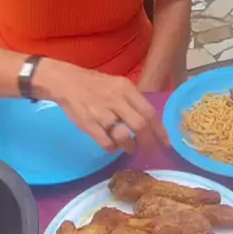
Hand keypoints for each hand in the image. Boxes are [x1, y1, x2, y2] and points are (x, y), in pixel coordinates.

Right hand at [38, 61, 168, 154]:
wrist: (66, 82)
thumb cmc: (95, 84)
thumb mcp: (117, 84)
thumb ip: (132, 100)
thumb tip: (149, 121)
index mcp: (126, 88)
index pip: (149, 112)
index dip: (160, 130)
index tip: (165, 143)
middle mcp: (116, 100)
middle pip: (140, 126)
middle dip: (148, 142)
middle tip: (150, 151)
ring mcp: (102, 113)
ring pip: (124, 136)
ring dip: (130, 147)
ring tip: (131, 149)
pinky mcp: (89, 124)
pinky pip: (106, 142)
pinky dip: (113, 148)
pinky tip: (113, 146)